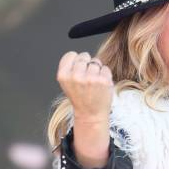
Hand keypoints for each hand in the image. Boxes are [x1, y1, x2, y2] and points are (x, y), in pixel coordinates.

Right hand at [56, 51, 113, 167]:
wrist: (91, 114)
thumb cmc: (80, 97)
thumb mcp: (67, 83)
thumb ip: (70, 68)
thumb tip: (79, 55)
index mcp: (63, 75)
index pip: (71, 54)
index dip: (76, 60)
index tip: (78, 69)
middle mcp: (75, 76)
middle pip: (84, 56)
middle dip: (87, 63)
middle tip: (87, 78)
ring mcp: (90, 78)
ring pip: (96, 61)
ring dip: (97, 70)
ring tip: (94, 83)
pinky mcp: (103, 80)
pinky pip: (105, 68)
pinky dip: (105, 74)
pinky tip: (101, 85)